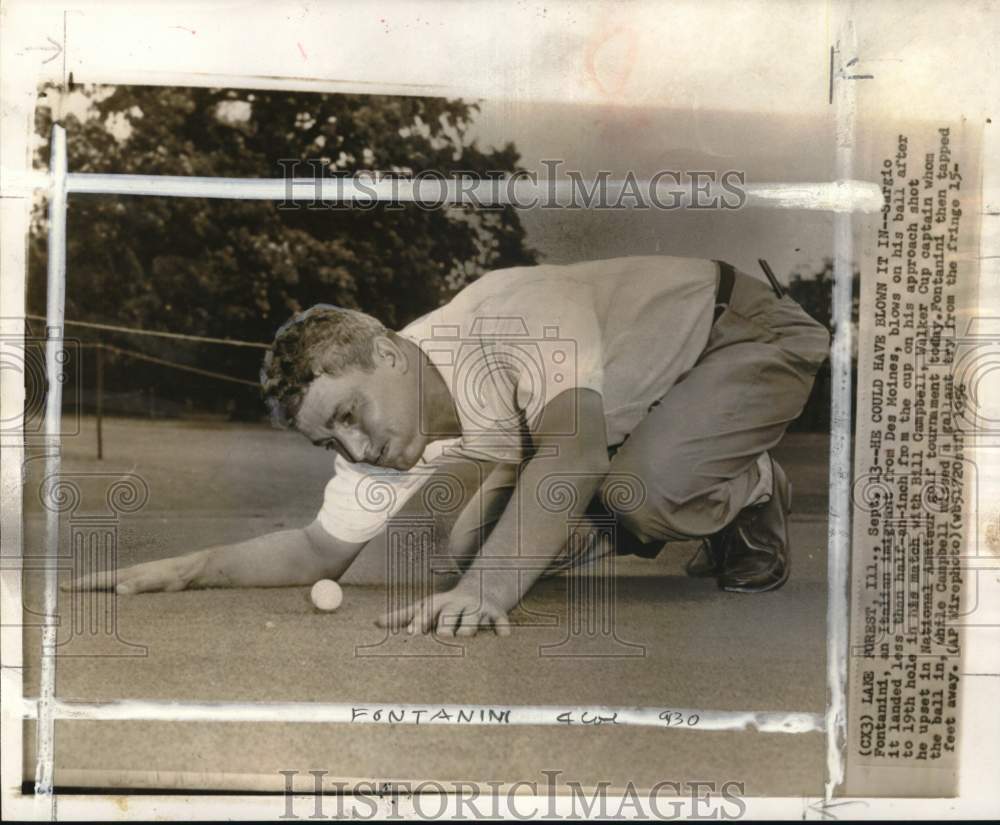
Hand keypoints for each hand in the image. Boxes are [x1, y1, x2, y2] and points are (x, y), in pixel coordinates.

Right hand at [60, 552, 206, 594]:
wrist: (191, 571)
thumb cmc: (175, 576)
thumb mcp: (158, 581)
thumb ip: (139, 585)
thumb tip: (118, 590)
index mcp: (128, 574)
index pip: (99, 579)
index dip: (81, 584)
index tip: (63, 587)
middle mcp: (129, 575)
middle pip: (100, 581)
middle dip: (83, 587)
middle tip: (65, 594)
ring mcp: (136, 579)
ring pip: (109, 586)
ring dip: (95, 591)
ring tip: (81, 599)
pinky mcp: (143, 584)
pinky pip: (120, 590)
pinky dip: (110, 594)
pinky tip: (110, 601)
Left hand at [376, 584, 510, 637]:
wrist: (480, 589)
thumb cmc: (446, 606)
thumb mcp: (426, 606)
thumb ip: (402, 616)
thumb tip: (375, 622)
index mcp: (440, 604)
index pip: (428, 612)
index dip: (421, 622)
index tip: (413, 632)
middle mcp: (458, 604)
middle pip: (449, 617)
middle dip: (445, 627)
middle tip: (442, 636)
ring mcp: (478, 609)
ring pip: (472, 621)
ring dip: (469, 629)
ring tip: (465, 637)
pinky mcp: (497, 614)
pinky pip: (500, 621)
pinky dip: (502, 628)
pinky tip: (503, 636)